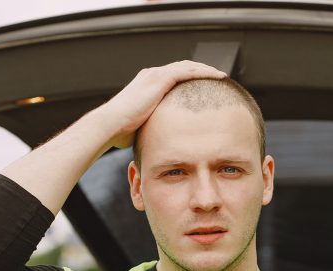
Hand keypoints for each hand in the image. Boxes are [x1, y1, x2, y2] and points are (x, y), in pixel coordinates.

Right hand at [97, 60, 227, 149]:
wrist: (110, 125)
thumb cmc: (120, 132)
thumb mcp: (141, 127)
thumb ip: (153, 127)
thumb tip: (159, 141)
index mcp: (147, 84)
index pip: (173, 76)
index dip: (190, 78)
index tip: (204, 86)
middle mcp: (151, 75)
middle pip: (183, 67)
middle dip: (201, 70)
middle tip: (218, 77)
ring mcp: (155, 75)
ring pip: (188, 66)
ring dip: (206, 69)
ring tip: (222, 75)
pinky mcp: (159, 79)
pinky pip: (188, 71)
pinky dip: (204, 72)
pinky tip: (218, 76)